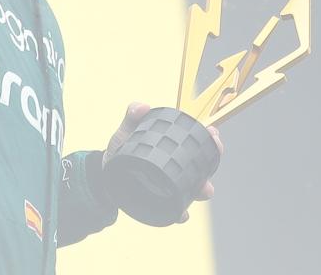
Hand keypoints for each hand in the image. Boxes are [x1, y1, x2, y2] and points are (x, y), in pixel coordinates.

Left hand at [105, 102, 224, 222]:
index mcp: (173, 149)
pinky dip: (181, 213)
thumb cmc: (120, 151)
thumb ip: (132, 117)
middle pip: (203, 165)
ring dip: (202, 189)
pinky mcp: (162, 204)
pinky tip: (182, 214)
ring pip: (194, 189)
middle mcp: (177, 168)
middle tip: (214, 157)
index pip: (198, 142)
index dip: (210, 138)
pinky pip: (175, 210)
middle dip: (212, 162)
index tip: (214, 133)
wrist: (105, 177)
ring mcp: (171, 187)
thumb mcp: (125, 132)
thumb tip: (142, 107)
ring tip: (204, 190)